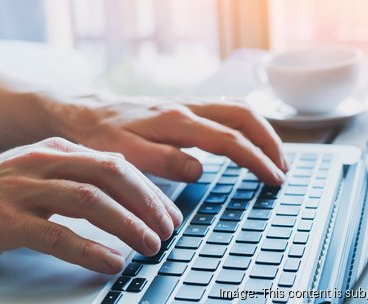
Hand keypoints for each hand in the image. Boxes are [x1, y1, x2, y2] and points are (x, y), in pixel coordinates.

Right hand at [0, 137, 181, 273]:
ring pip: (90, 201)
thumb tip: (128, 198)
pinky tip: (111, 261)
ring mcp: (24, 188)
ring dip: (128, 225)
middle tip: (168, 231)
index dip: (150, 191)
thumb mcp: (41, 173)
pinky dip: (90, 249)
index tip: (169, 215)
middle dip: (148, 204)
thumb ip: (80, 178)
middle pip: (111, 175)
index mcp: (58, 149)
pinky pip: (57, 234)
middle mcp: (44, 161)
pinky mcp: (6, 219)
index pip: (117, 164)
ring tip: (150, 246)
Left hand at [51, 98, 287, 184]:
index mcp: (176, 121)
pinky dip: (247, 125)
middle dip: (270, 142)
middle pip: (244, 116)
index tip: (274, 179)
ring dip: (262, 131)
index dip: (256, 159)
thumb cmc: (101, 137)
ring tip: (275, 157)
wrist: (84, 114)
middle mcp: (187, 107)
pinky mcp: (185, 108)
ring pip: (238, 108)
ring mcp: (187, 104)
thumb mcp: (124, 156)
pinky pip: (226, 109)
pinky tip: (249, 140)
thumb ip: (163, 162)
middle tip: (282, 170)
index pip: (229, 139)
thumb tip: (200, 170)